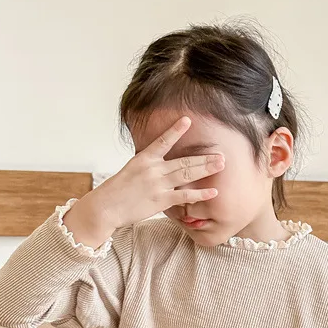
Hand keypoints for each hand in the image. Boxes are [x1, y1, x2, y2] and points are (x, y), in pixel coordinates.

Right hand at [85, 116, 224, 232]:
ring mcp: (158, 184)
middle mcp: (153, 169)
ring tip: (221, 165)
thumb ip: (150, 165)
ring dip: (205, 169)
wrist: (106, 207)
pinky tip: (213, 192)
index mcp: (144, 159)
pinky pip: (184, 196)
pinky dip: (200, 194)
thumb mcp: (132, 170)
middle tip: (221, 154)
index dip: (175, 130)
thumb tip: (165, 162)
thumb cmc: (118, 190)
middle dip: (204, 157)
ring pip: (186, 174)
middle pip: (184, 161)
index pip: (162, 141)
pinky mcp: (161, 200)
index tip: (188, 120)